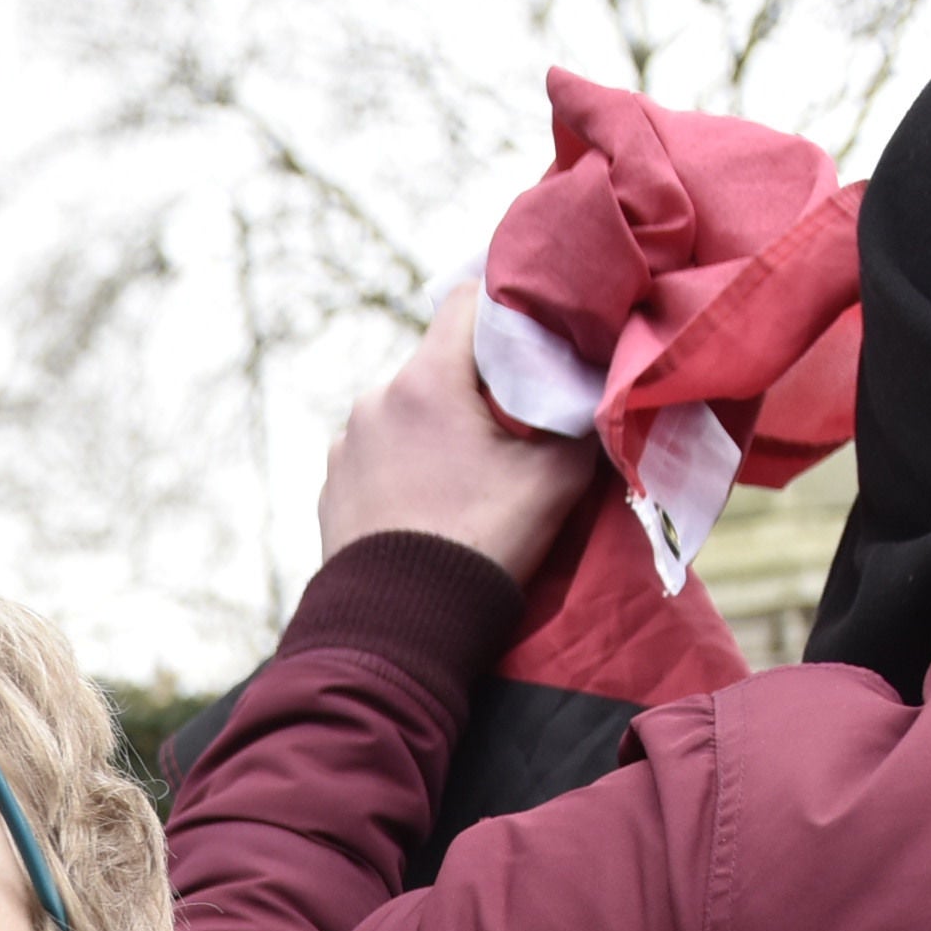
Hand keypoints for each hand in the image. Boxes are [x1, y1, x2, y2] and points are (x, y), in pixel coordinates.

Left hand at [319, 273, 601, 588]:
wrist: (402, 630)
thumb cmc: (482, 545)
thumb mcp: (555, 479)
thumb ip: (581, 421)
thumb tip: (598, 393)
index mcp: (425, 381)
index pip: (468, 300)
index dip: (507, 304)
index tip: (534, 326)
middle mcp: (374, 402)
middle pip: (437, 360)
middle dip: (476, 378)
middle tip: (514, 414)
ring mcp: (346, 446)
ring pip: (406, 410)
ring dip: (438, 425)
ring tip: (470, 470)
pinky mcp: (332, 486)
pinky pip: (378, 453)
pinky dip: (407, 462)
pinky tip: (432, 500)